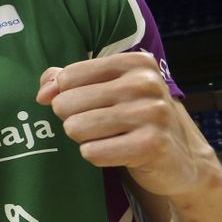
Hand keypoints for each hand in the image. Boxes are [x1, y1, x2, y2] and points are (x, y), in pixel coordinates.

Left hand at [36, 51, 211, 197]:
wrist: (178, 159)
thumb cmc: (132, 118)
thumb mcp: (104, 90)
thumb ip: (65, 81)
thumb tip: (42, 94)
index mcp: (134, 62)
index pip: (67, 77)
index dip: (67, 97)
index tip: (91, 105)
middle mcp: (146, 83)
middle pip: (66, 103)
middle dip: (74, 120)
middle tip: (101, 126)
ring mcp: (153, 113)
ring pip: (75, 128)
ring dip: (85, 139)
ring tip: (109, 138)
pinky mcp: (153, 145)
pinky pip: (92, 152)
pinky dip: (96, 156)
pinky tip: (117, 153)